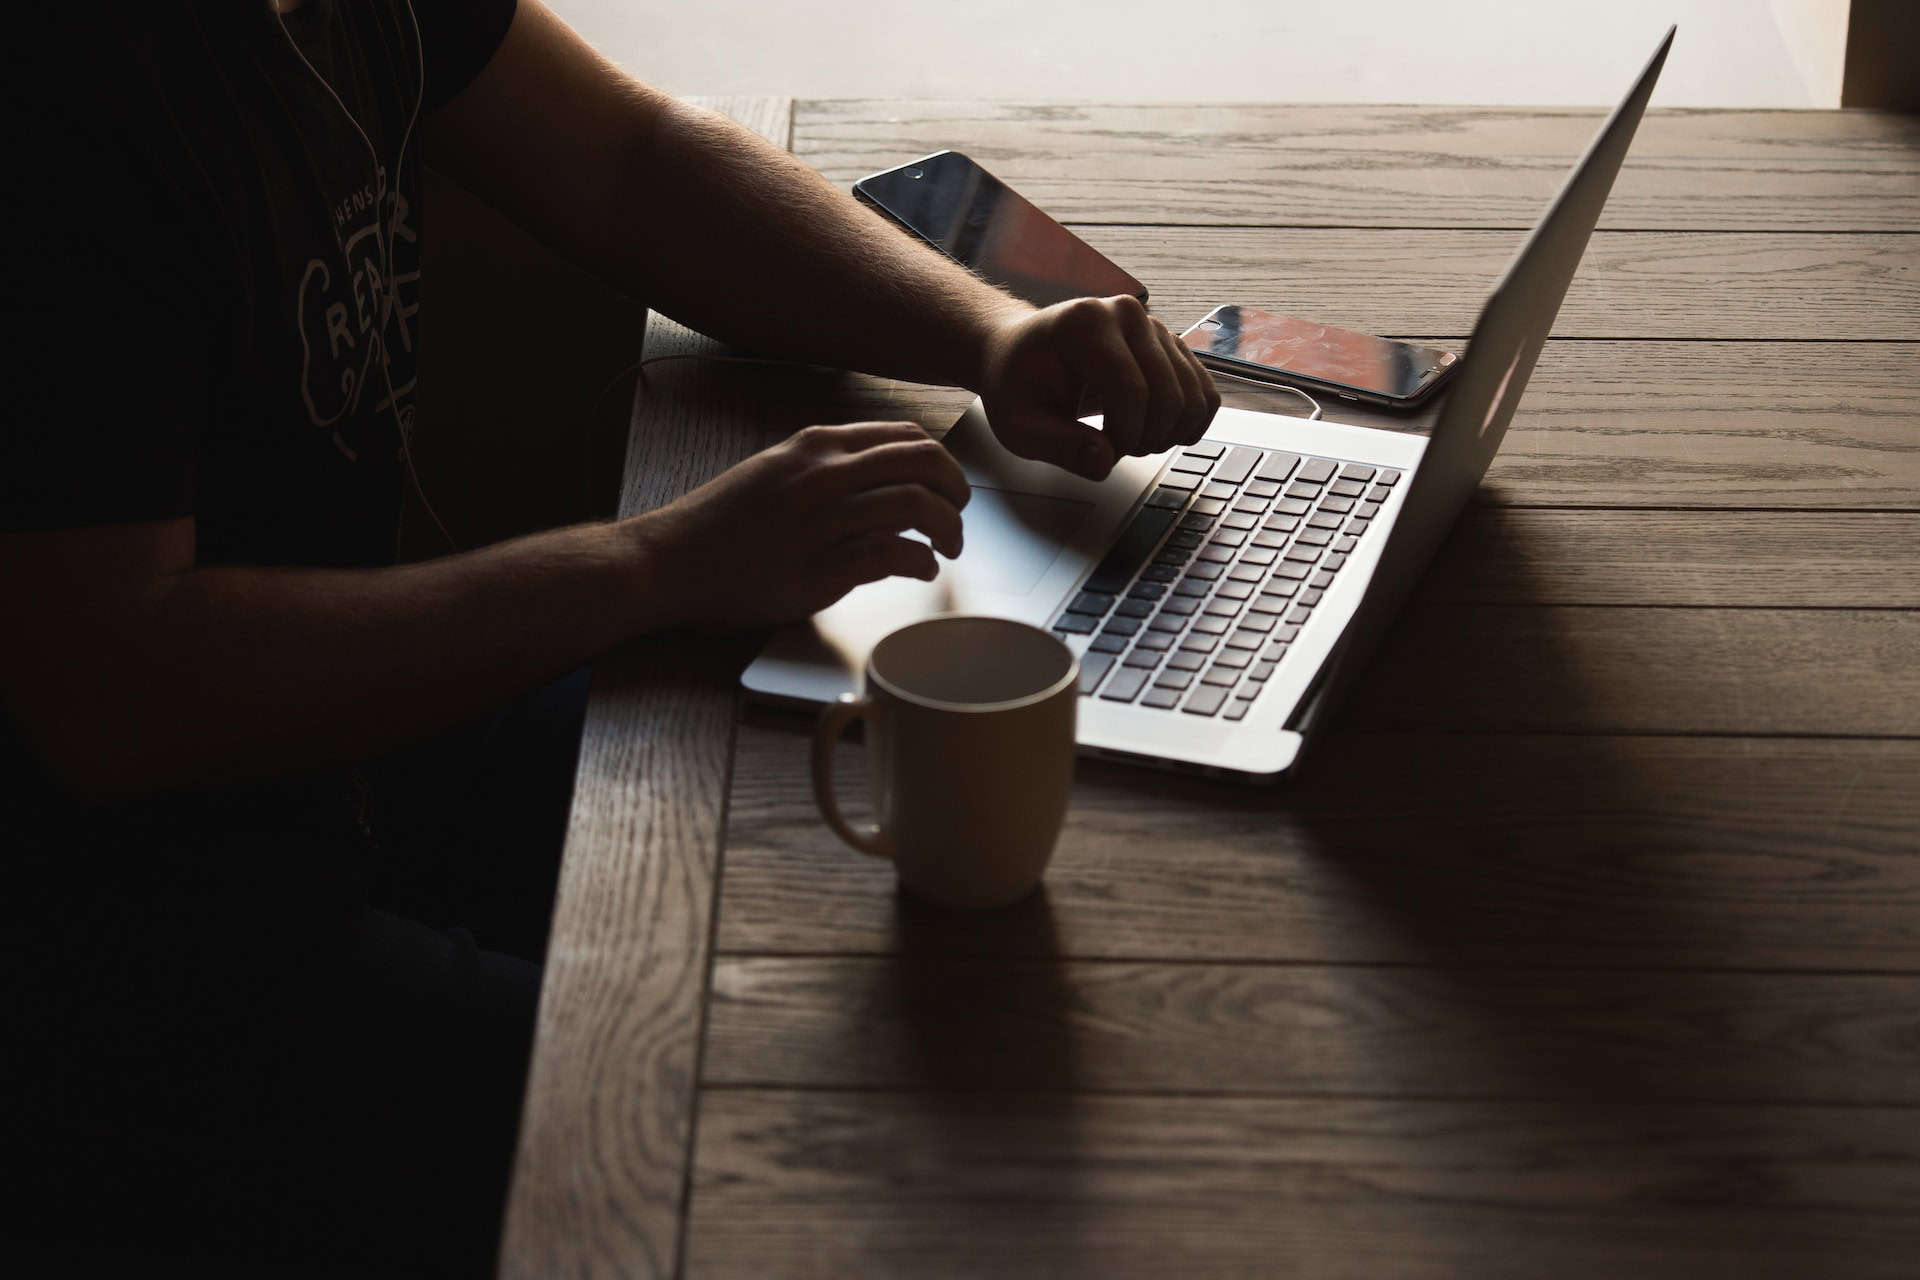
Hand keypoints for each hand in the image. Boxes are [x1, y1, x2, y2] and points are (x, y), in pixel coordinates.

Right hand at [637, 421, 969, 626]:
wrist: (671, 560)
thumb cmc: (723, 522)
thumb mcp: (775, 470)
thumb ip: (826, 466)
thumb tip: (884, 474)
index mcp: (814, 446)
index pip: (903, 437)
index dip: (940, 461)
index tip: (947, 484)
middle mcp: (821, 475)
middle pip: (922, 463)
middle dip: (956, 489)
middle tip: (960, 513)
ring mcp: (820, 521)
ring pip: (915, 506)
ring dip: (948, 530)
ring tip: (948, 548)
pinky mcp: (818, 569)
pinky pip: (892, 555)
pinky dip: (921, 563)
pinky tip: (922, 570)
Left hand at [974, 295, 1220, 480]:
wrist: (1022, 353)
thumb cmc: (1018, 384)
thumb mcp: (1019, 424)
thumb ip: (1058, 446)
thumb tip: (1104, 462)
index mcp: (1085, 323)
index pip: (1131, 390)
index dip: (1124, 436)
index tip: (1102, 452)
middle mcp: (1127, 314)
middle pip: (1168, 395)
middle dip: (1146, 439)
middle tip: (1116, 449)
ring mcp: (1155, 326)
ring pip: (1193, 397)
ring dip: (1168, 434)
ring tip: (1132, 439)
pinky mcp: (1172, 345)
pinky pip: (1204, 392)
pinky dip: (1188, 424)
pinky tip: (1157, 432)